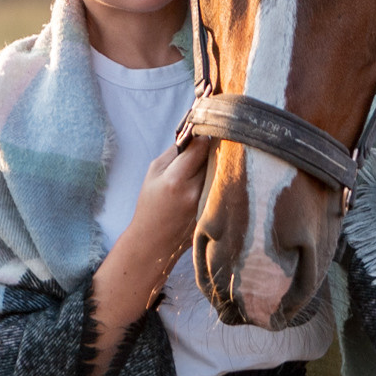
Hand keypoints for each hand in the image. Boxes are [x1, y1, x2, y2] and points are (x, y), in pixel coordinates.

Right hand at [123, 137, 210, 278]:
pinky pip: (224, 188)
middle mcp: (195, 192)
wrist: (154, 242)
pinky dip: (221, 181)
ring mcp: (208, 204)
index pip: (202, 146)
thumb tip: (196, 133)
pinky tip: (212, 184)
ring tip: (208, 167)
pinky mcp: (216, 213)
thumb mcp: (154, 172)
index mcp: (176, 180)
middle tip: (208, 147)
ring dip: (219, 165)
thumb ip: (175, 151)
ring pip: (223, 171)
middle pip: (216, 157)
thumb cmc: (151, 203)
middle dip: (213, 149)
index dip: (203, 136)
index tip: (201, 134)